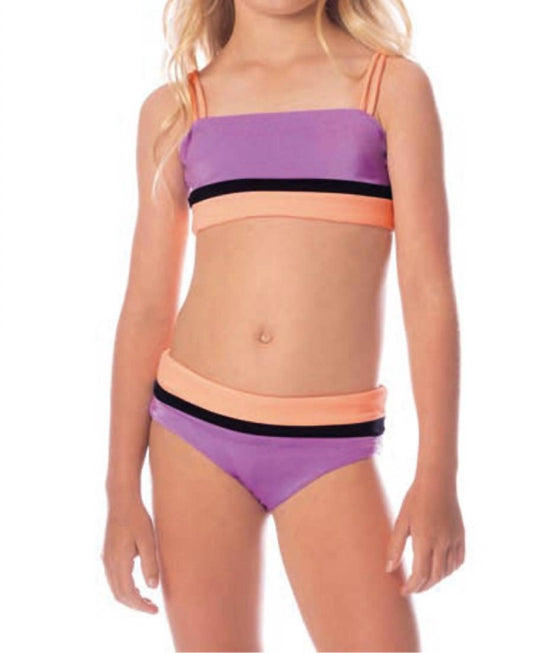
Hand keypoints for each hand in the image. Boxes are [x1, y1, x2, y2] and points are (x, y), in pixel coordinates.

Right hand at [101, 497, 159, 612]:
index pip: (128, 594)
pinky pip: (113, 578)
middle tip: (153, 608)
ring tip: (147, 599)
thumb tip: (153, 587)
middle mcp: (109, 563)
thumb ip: (150, 564)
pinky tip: (137, 584)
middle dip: (135, 605)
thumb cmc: (137, 518)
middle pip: (119, 595)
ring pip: (115, 588)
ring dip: (129, 597)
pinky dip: (124, 587)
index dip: (141, 606)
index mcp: (119, 562)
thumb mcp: (148, 540)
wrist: (121, 500)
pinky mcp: (107, 553)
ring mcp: (106, 558)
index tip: (155, 610)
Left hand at [385, 473, 464, 594]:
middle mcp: (442, 543)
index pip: (420, 574)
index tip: (403, 590)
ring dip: (435, 580)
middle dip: (422, 586)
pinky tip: (440, 569)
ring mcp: (454, 540)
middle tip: (412, 588)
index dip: (412, 586)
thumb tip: (389, 568)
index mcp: (425, 540)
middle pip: (434, 577)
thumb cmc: (415, 499)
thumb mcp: (401, 521)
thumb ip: (395, 546)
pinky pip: (458, 561)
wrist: (437, 481)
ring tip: (423, 580)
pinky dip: (449, 570)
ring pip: (447, 571)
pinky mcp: (461, 535)